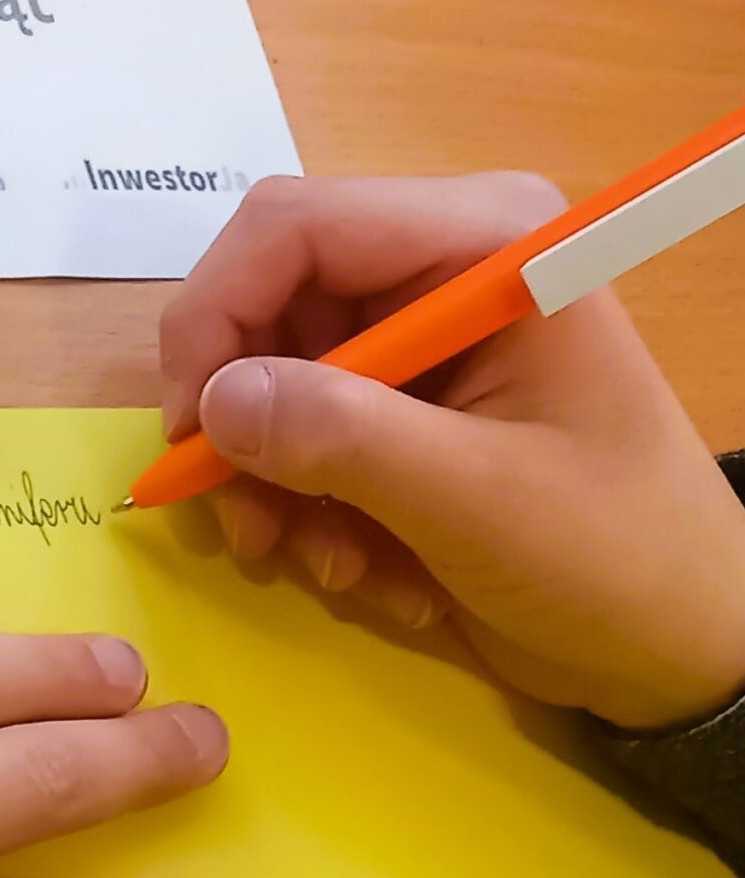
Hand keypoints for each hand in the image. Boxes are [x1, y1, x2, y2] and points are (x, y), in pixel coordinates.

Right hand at [159, 172, 744, 731]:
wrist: (685, 651)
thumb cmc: (615, 561)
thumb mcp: (478, 503)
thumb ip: (342, 438)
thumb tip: (214, 404)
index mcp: (483, 243)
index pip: (295, 226)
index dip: (219, 313)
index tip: (192, 427)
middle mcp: (437, 263)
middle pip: (267, 297)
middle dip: (246, 417)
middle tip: (246, 523)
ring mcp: (415, 329)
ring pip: (267, 370)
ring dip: (273, 478)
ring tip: (321, 563)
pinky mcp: (400, 393)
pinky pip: (297, 422)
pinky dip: (303, 499)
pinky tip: (365, 566)